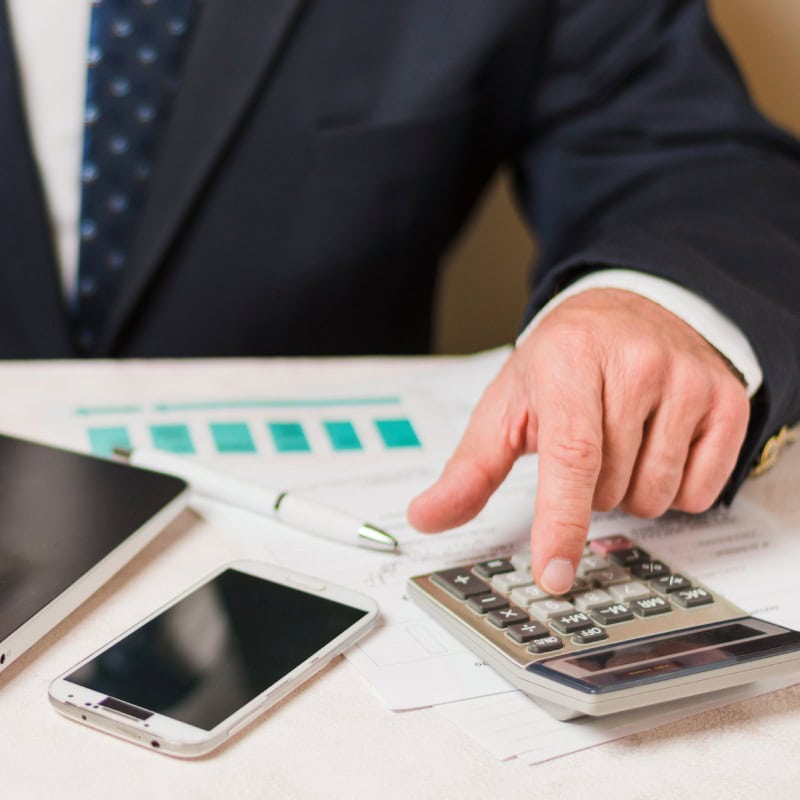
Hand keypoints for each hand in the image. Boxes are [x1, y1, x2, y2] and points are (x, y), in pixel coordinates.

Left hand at [407, 288, 749, 593]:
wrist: (625, 313)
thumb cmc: (561, 363)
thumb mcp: (507, 406)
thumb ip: (468, 469)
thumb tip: (426, 517)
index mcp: (569, 361)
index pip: (571, 456)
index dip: (561, 523)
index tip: (553, 575)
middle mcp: (635, 363)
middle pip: (609, 489)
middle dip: (588, 491)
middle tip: (585, 445)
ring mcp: (687, 379)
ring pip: (654, 496)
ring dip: (629, 491)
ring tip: (620, 441)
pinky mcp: (727, 399)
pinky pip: (700, 491)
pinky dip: (673, 488)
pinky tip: (658, 444)